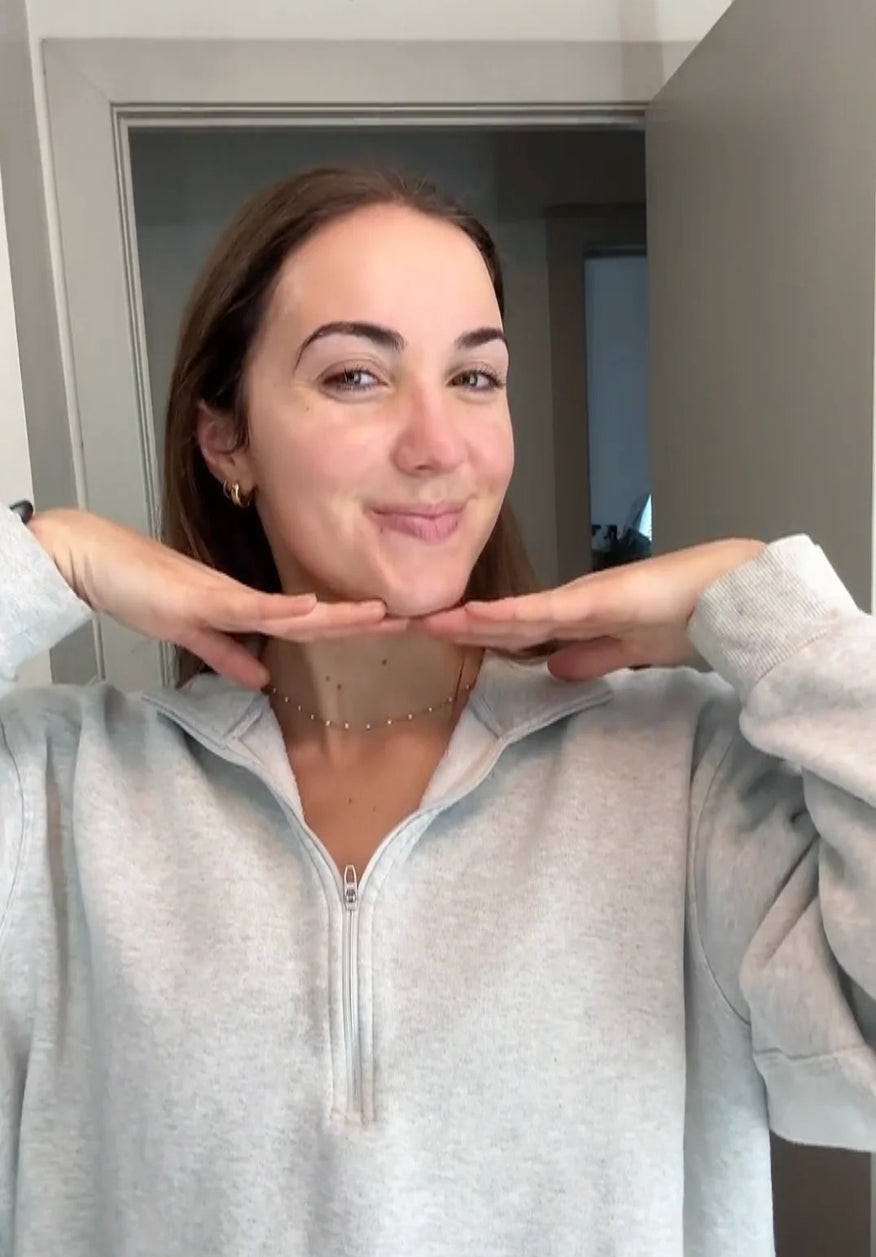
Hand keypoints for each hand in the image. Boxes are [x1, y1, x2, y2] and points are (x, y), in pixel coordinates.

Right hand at [28, 509, 396, 687]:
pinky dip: (283, 610)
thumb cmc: (139, 590)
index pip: (310, 622)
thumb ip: (228, 655)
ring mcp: (228, 595)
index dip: (349, 626)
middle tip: (414, 620)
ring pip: (294, 611)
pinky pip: (249, 607)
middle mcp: (247, 598)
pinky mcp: (202, 597)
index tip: (391, 628)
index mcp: (247, 609)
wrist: (95, 562)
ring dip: (338, 615)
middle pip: (316, 615)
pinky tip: (313, 610)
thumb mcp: (192, 633)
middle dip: (363, 621)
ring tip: (382, 616)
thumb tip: (263, 680)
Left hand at [418, 539, 765, 680]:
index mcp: (573, 618)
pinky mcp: (594, 598)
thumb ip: (591, 658)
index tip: (427, 638)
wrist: (727, 597)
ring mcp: (577, 598)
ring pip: (507, 613)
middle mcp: (566, 604)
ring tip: (415, 623)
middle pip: (494, 619)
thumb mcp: (628, 652)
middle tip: (396, 626)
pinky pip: (541, 610)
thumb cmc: (685, 618)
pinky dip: (504, 615)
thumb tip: (553, 670)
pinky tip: (471, 617)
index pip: (508, 630)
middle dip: (447, 625)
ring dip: (461, 620)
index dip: (467, 634)